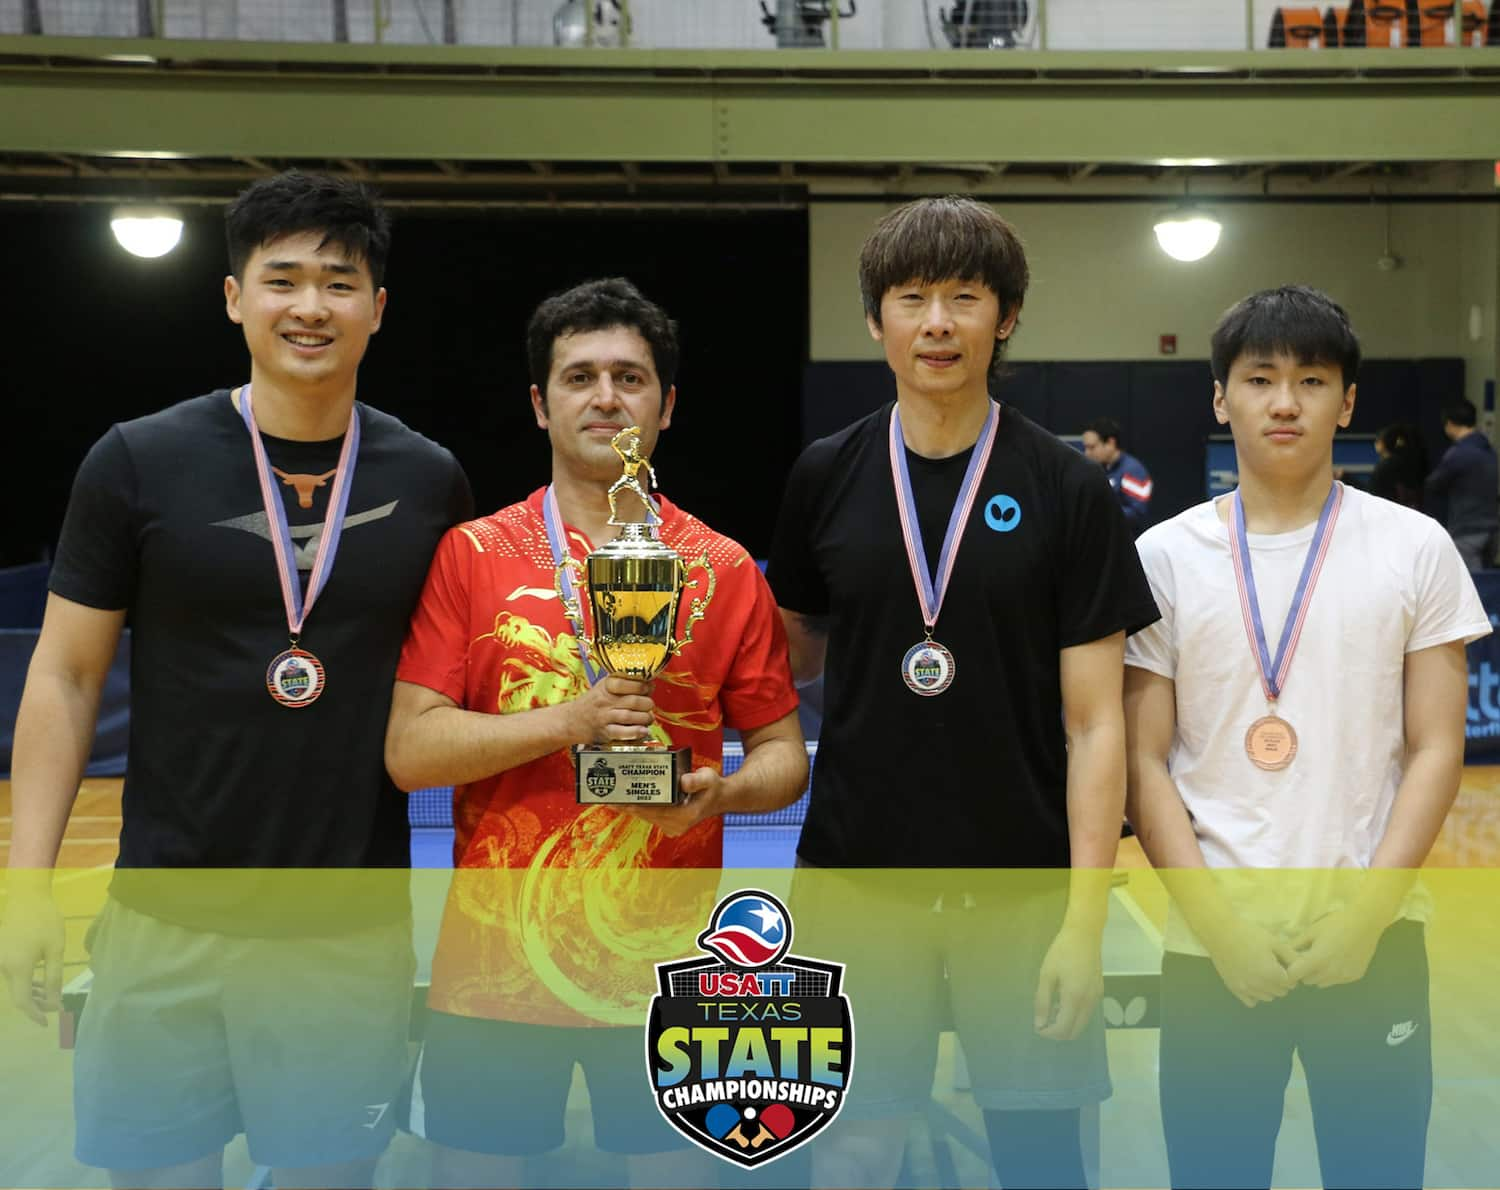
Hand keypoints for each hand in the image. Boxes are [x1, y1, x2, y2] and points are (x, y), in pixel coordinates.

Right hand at [0, 890, 65, 1025]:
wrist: (26, 897)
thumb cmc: (45, 921)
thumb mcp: (55, 950)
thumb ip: (54, 977)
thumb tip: (54, 1002)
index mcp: (17, 967)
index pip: (23, 1001)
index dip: (34, 1014)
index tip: (47, 1023)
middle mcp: (3, 967)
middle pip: (17, 995)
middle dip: (35, 1005)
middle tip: (55, 1009)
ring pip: (14, 986)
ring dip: (31, 993)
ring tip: (50, 996)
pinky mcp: (1, 955)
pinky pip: (11, 975)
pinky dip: (24, 982)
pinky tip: (39, 983)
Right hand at [568, 675, 654, 744]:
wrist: (571, 720)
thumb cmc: (593, 702)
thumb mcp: (604, 686)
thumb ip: (625, 682)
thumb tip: (649, 683)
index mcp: (605, 686)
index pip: (626, 682)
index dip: (642, 685)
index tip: (649, 688)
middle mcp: (604, 701)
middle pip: (632, 701)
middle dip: (647, 703)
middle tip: (649, 705)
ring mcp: (604, 717)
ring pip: (630, 716)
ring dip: (645, 718)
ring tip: (648, 717)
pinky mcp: (605, 732)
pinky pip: (622, 733)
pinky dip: (636, 732)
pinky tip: (644, 730)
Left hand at [619, 766, 722, 838]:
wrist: (719, 798)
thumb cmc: (713, 786)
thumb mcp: (708, 778)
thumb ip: (697, 780)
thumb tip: (683, 782)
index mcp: (684, 816)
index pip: (653, 811)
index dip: (635, 805)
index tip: (618, 800)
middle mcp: (677, 825)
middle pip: (646, 815)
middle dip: (627, 806)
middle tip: (608, 797)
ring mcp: (672, 827)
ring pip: (646, 816)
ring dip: (630, 808)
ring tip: (612, 798)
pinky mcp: (669, 825)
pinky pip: (650, 816)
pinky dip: (639, 808)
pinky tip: (626, 801)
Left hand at [1034, 923, 1103, 1040]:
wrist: (1085, 934)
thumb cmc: (1062, 951)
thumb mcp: (1047, 975)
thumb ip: (1042, 1001)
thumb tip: (1039, 1024)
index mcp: (1075, 998)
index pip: (1063, 1028)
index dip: (1049, 1033)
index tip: (1037, 1027)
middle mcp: (1089, 1002)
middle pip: (1075, 1031)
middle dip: (1058, 1032)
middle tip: (1043, 1022)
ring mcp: (1096, 998)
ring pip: (1082, 1024)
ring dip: (1067, 1024)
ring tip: (1050, 1010)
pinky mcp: (1099, 992)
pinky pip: (1087, 1013)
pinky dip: (1074, 1016)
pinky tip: (1062, 1003)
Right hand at [1200, 918, 1296, 1006]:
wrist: (1220, 933)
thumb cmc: (1249, 934)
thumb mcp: (1274, 941)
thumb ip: (1291, 956)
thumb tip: (1302, 967)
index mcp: (1271, 974)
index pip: (1291, 983)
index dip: (1290, 974)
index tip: (1284, 965)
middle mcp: (1259, 985)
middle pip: (1280, 992)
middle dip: (1281, 982)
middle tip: (1274, 967)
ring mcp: (1246, 989)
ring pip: (1267, 997)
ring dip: (1269, 988)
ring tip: (1263, 973)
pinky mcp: (1234, 988)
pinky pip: (1251, 1001)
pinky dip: (1255, 995)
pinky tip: (1252, 981)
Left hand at [1286, 909, 1384, 988]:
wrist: (1366, 923)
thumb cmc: (1336, 924)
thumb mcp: (1312, 931)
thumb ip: (1297, 943)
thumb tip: (1283, 950)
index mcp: (1317, 961)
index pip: (1294, 976)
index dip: (1289, 971)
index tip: (1290, 964)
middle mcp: (1330, 973)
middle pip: (1308, 980)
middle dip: (1303, 972)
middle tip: (1306, 959)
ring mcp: (1344, 976)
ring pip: (1322, 983)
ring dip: (1318, 975)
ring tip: (1322, 960)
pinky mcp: (1355, 976)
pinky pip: (1337, 981)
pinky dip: (1333, 975)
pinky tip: (1337, 961)